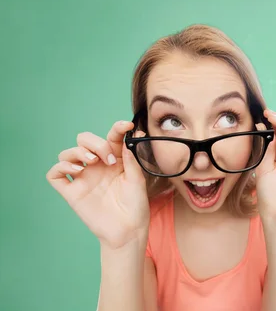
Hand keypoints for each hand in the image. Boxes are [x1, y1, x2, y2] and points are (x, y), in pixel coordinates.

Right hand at [46, 121, 148, 249]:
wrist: (128, 229)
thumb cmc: (136, 205)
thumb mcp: (138, 179)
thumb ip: (131, 159)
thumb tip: (129, 138)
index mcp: (114, 160)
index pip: (110, 138)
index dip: (117, 128)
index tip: (127, 126)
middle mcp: (96, 167)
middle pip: (84, 140)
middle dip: (95, 142)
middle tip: (109, 157)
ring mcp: (83, 178)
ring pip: (67, 153)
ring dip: (79, 151)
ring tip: (93, 161)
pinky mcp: (72, 192)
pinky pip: (55, 174)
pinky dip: (61, 166)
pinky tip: (77, 169)